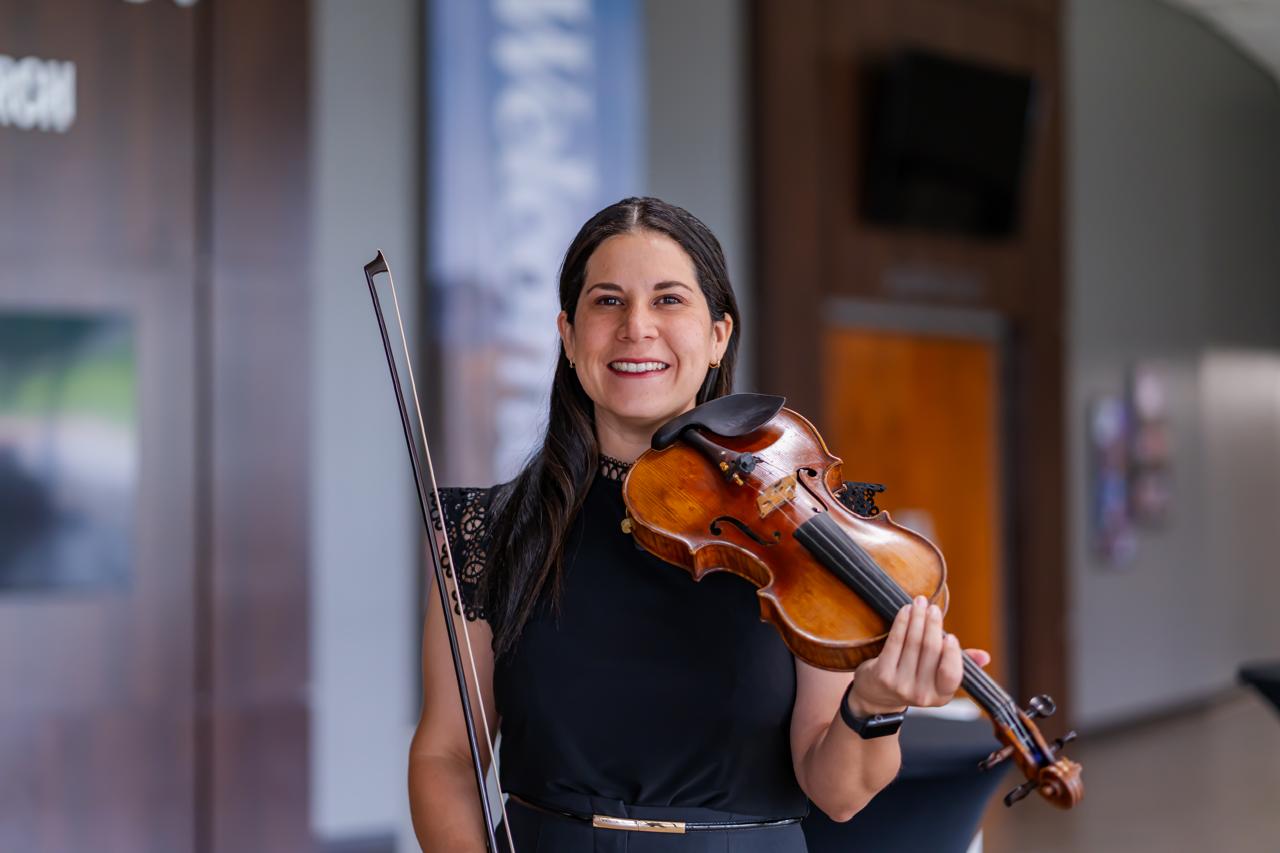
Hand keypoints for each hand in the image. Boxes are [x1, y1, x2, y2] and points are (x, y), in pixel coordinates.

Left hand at [845, 596, 990, 716]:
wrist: (878, 695)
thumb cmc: (914, 678)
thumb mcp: (937, 677)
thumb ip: (959, 663)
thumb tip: (984, 657)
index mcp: (942, 696)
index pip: (952, 674)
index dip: (952, 653)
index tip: (951, 635)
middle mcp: (922, 694)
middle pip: (931, 650)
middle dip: (933, 624)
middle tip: (933, 607)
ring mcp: (901, 685)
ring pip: (913, 642)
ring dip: (917, 618)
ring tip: (919, 602)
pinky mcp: (882, 674)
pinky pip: (895, 641)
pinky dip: (902, 622)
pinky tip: (905, 611)